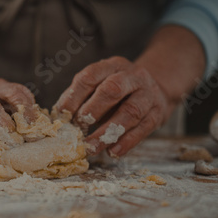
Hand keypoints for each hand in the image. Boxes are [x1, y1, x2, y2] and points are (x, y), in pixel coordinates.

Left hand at [55, 56, 174, 156]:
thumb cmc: (120, 92)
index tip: (63, 114)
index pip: (91, 76)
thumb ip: (82, 97)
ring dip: (108, 132)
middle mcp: (132, 77)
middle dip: (93, 110)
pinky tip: (113, 152)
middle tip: (79, 128)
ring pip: (130, 111)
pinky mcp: (157, 114)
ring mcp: (148, 95)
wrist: (157, 90)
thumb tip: (59, 115)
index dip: (75, 96)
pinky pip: (143, 129)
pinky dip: (126, 142)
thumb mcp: (101, 85)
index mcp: (112, 66)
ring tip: (92, 147)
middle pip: (113, 90)